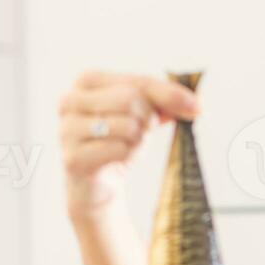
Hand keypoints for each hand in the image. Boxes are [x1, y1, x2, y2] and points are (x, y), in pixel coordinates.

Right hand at [58, 70, 199, 220]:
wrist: (98, 183)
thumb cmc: (118, 141)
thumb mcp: (144, 115)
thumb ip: (166, 102)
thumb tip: (197, 104)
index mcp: (87, 81)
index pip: (138, 82)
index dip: (169, 95)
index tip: (196, 108)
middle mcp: (70, 100)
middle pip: (131, 100)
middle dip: (147, 120)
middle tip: (141, 132)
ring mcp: (67, 129)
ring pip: (127, 126)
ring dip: (137, 140)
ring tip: (126, 146)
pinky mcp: (73, 157)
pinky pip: (118, 150)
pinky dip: (126, 156)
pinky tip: (116, 160)